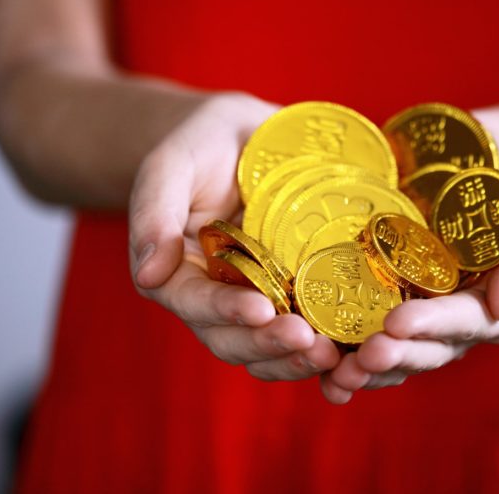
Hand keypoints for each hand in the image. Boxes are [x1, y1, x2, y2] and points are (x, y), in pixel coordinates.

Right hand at [129, 92, 339, 379]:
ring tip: (332, 355)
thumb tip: (149, 275)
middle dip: (268, 345)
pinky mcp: (290, 297)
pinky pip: (301, 333)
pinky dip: (320, 348)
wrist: (245, 138)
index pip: (194, 302)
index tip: (260, 310)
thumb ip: (155, 212)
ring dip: (296, 359)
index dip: (225, 311)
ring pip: (265, 349)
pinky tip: (349, 349)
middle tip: (307, 341)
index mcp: (177, 272)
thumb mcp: (172, 164)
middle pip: (231, 339)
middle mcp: (213, 296)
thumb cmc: (202, 145)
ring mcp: (254, 300)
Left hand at [320, 117, 498, 402]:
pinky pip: (371, 338)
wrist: (475, 161)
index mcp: (495, 303)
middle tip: (361, 357)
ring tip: (336, 376)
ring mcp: (423, 316)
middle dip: (396, 357)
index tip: (396, 323)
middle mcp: (458, 321)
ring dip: (369, 370)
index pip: (465, 322)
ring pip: (399, 355)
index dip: (432, 326)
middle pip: (428, 349)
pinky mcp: (391, 303)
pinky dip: (348, 359)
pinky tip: (323, 372)